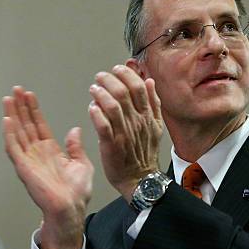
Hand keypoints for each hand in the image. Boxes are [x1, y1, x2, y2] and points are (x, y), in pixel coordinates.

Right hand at [2, 87, 93, 248]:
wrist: (72, 208)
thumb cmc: (77, 191)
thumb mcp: (81, 163)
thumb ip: (75, 146)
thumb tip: (74, 130)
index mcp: (51, 151)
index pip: (39, 125)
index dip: (34, 110)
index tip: (30, 95)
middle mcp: (38, 153)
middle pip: (26, 125)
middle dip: (21, 107)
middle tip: (17, 90)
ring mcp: (29, 159)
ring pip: (18, 132)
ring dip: (13, 115)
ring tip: (10, 98)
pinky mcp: (24, 167)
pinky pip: (14, 148)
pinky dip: (10, 134)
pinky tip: (8, 120)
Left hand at [88, 65, 162, 201]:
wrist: (140, 178)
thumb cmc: (144, 153)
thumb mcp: (156, 125)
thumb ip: (153, 103)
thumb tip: (149, 81)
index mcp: (148, 116)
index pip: (139, 88)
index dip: (127, 75)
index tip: (117, 69)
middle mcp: (137, 122)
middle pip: (124, 93)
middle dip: (110, 80)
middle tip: (101, 76)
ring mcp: (124, 133)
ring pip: (113, 107)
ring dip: (101, 94)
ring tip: (93, 88)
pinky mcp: (112, 145)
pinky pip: (103, 126)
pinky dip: (96, 114)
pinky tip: (91, 107)